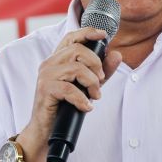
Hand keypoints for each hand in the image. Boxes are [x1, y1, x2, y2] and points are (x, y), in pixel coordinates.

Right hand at [20, 27, 121, 159]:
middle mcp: (50, 63)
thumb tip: (116, 55)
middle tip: (100, 81)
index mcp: (58, 59)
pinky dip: (82, 99)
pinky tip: (86, 107)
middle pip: (77, 50)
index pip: (71, 37)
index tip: (104, 35)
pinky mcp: (45, 89)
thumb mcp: (88, 86)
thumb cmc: (65, 105)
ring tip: (94, 96)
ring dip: (91, 83)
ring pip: (75, 68)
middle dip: (95, 65)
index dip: (87, 32)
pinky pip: (69, 89)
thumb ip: (102, 71)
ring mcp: (46, 75)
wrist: (46, 129)